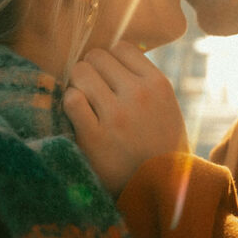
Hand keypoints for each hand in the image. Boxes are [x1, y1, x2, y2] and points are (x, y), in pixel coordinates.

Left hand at [64, 41, 188, 195]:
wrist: (161, 190)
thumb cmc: (160, 145)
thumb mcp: (166, 106)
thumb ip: (144, 80)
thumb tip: (111, 53)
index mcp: (158, 84)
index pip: (121, 47)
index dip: (111, 61)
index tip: (109, 78)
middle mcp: (138, 95)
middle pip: (97, 56)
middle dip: (92, 71)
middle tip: (93, 91)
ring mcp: (116, 116)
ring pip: (80, 72)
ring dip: (78, 85)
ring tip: (85, 103)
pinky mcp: (95, 138)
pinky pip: (71, 100)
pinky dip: (70, 104)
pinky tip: (78, 116)